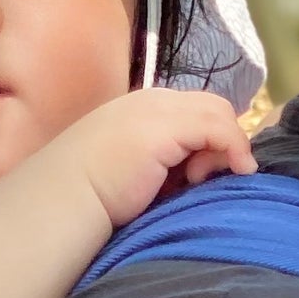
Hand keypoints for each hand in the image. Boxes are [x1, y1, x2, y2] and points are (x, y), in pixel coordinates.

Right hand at [50, 90, 257, 231]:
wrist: (63, 197)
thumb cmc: (93, 194)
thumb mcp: (138, 169)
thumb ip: (166, 160)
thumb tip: (200, 171)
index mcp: (142, 108)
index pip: (195, 110)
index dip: (209, 138)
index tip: (199, 174)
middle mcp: (152, 100)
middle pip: (212, 107)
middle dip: (222, 141)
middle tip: (203, 178)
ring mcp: (159, 109)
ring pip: (220, 114)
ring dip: (227, 147)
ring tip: (202, 181)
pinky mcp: (168, 127)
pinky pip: (220, 128)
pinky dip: (235, 148)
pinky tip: (235, 170)